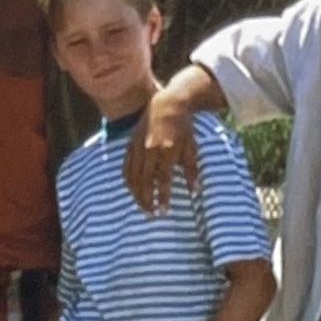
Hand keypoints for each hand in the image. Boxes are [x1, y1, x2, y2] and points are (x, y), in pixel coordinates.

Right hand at [122, 83, 201, 214]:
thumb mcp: (191, 148)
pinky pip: (126, 167)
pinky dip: (128, 181)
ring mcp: (138, 147)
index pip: (163, 179)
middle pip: (145, 181)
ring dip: (136, 194)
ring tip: (142, 207)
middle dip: (147, 200)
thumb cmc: (183, 128)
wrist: (167, 105)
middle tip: (150, 215)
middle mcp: (150, 150)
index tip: (164, 211)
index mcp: (166, 151)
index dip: (162, 197)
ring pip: (133, 176)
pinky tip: (133, 191)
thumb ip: (191, 170)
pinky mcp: (130, 145)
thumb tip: (194, 191)